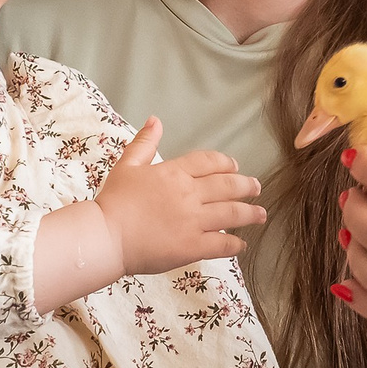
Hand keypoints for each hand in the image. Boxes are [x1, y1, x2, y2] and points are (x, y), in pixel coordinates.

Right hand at [93, 117, 265, 275]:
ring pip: (232, 214)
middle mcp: (189, 194)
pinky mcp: (192, 247)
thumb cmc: (113, 202)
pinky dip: (235, 244)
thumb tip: (155, 120)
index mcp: (174, 173)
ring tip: (261, 214)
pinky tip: (242, 244)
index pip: (209, 162)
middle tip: (256, 188)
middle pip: (228, 186)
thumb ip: (144, 143)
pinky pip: (222, 245)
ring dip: (250, 213)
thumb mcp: (127, 166)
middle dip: (246, 186)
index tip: (235, 168)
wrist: (105, 237)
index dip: (226, 164)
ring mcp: (193, 221)